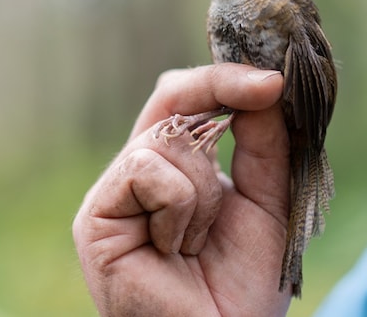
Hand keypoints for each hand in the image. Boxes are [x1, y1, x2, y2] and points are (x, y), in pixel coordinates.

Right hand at [72, 64, 291, 315]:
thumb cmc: (241, 286)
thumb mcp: (266, 202)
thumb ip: (263, 144)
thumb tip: (263, 82)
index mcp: (172, 167)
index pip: (184, 98)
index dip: (223, 79)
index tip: (274, 80)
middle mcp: (137, 173)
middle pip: (173, 102)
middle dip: (221, 119)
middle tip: (246, 158)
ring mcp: (111, 193)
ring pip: (165, 140)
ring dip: (203, 196)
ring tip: (193, 246)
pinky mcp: (93, 217)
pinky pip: (145, 170)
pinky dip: (177, 210)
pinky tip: (171, 252)